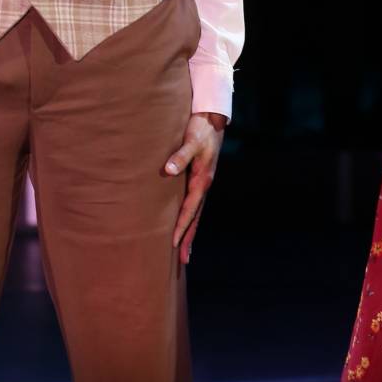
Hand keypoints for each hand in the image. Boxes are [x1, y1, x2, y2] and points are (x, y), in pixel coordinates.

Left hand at [164, 112, 225, 264]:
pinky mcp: (199, 180)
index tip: (172, 242)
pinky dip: (190, 219)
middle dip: (188, 239)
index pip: (190, 210)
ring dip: (190, 233)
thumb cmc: (200, 130)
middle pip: (195, 218)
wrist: (212, 120)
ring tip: (184, 252)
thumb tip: (168, 171)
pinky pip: (193, 205)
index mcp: (202, 181)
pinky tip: (185, 226)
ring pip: (195, 214)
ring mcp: (202, 185)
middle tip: (182, 260)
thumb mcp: (191, 141)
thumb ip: (180, 156)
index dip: (181, 226)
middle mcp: (204, 186)